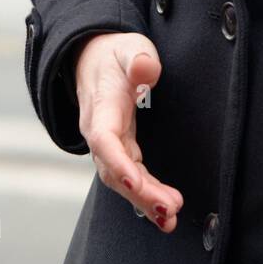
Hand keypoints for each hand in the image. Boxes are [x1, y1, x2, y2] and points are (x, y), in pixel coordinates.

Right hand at [73, 32, 183, 230]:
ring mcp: (108, 143)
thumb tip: (146, 69)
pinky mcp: (119, 149)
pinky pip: (128, 177)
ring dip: (143, 200)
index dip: (117, 162)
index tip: (134, 180)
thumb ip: (139, 56)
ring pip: (120, 178)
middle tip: (168, 208)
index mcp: (102, 106)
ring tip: (169, 218)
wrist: (93, 59)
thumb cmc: (115, 53)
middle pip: (113, 168)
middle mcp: (100, 130)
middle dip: (138, 192)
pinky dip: (144, 195)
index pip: (104, 139)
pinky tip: (163, 212)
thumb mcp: (129, 45)